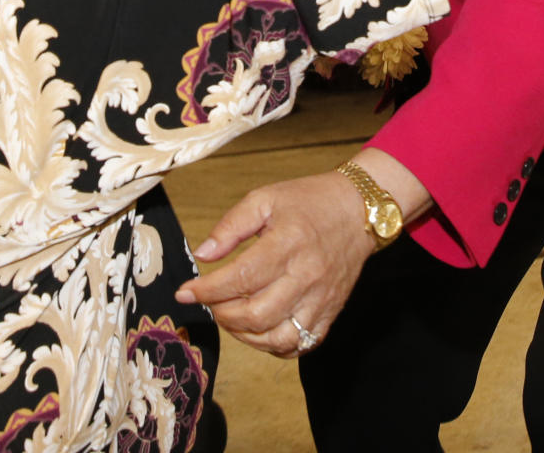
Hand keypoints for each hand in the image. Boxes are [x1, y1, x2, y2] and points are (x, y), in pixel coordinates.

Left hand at [175, 171, 374, 357]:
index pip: (241, 278)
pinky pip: (300, 345)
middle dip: (222, 314)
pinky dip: (273, 345)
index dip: (208, 290)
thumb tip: (202, 254)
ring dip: (245, 335)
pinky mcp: (330, 313)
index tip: (185, 293)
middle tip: (209, 302)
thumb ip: (231, 226)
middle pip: (257, 314)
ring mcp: (321, 300)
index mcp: (287, 244)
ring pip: (277, 337)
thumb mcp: (264, 199)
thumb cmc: (308, 201)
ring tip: (230, 317)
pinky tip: (258, 329)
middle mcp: (306, 277)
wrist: (358, 211)